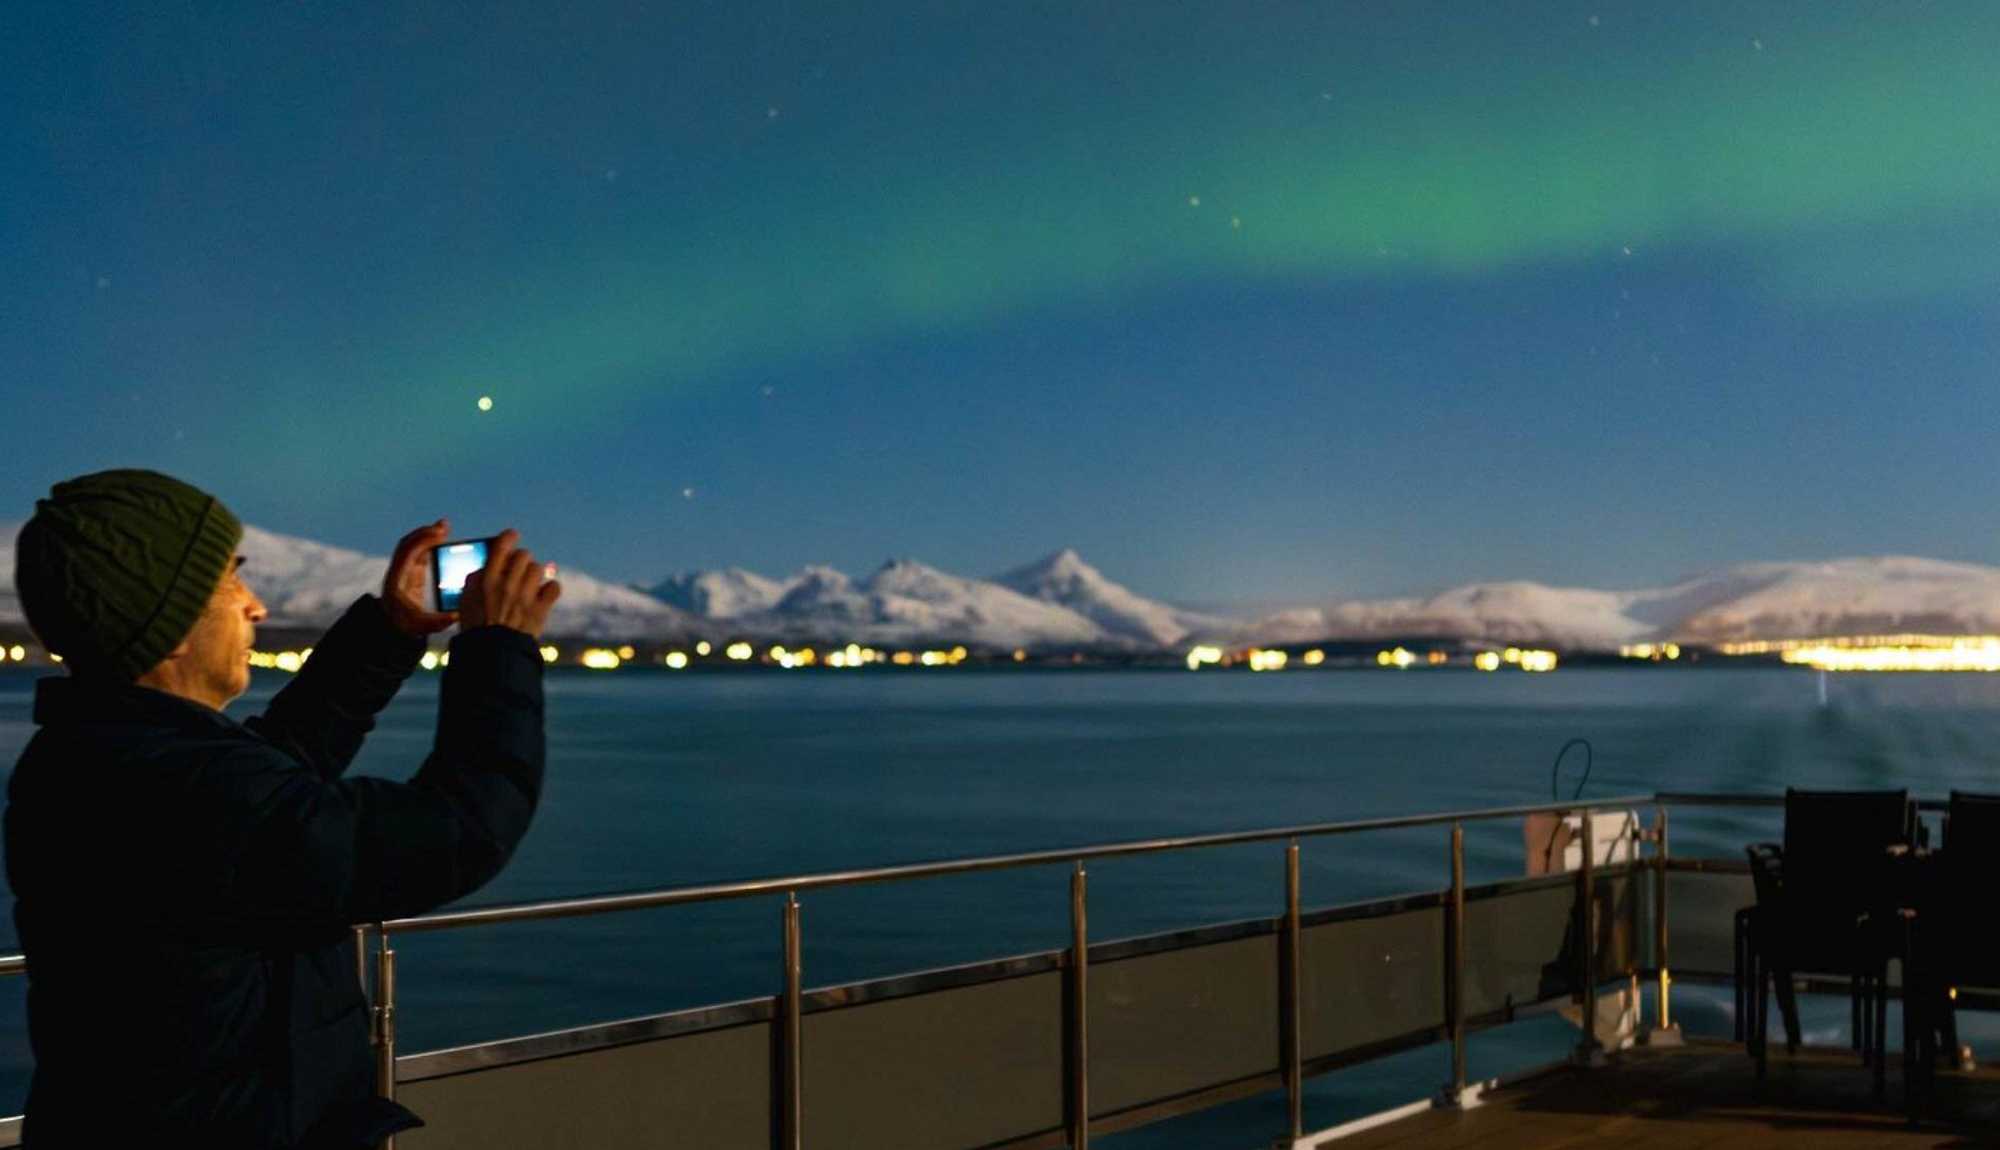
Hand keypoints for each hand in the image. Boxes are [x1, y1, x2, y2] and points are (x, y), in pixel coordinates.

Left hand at [381, 519, 458, 636]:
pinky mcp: (411, 575)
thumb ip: (437, 622)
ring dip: (427, 536)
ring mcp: (404, 572)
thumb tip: (455, 615)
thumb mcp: (420, 626)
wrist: (391, 629)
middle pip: (408, 544)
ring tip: (445, 529)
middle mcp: (398, 572)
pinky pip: (418, 554)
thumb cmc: (404, 626)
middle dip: (425, 532)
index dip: (423, 540)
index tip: (440, 534)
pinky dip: (428, 544)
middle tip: (444, 525)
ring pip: (413, 546)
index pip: (408, 552)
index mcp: (398, 580)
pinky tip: (441, 540)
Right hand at [459, 528, 561, 639]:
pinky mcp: (540, 609)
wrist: (492, 654)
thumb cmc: (476, 627)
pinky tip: (543, 595)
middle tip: (519, 569)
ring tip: (529, 585)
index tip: (512, 536)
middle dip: (522, 560)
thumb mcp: (465, 600)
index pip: (501, 547)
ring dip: (535, 575)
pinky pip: (554, 587)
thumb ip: (475, 579)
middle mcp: (508, 584)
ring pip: (538, 569)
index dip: (508, 538)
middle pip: (524, 555)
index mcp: (487, 580)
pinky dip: (550, 589)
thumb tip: (486, 566)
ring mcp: (526, 596)